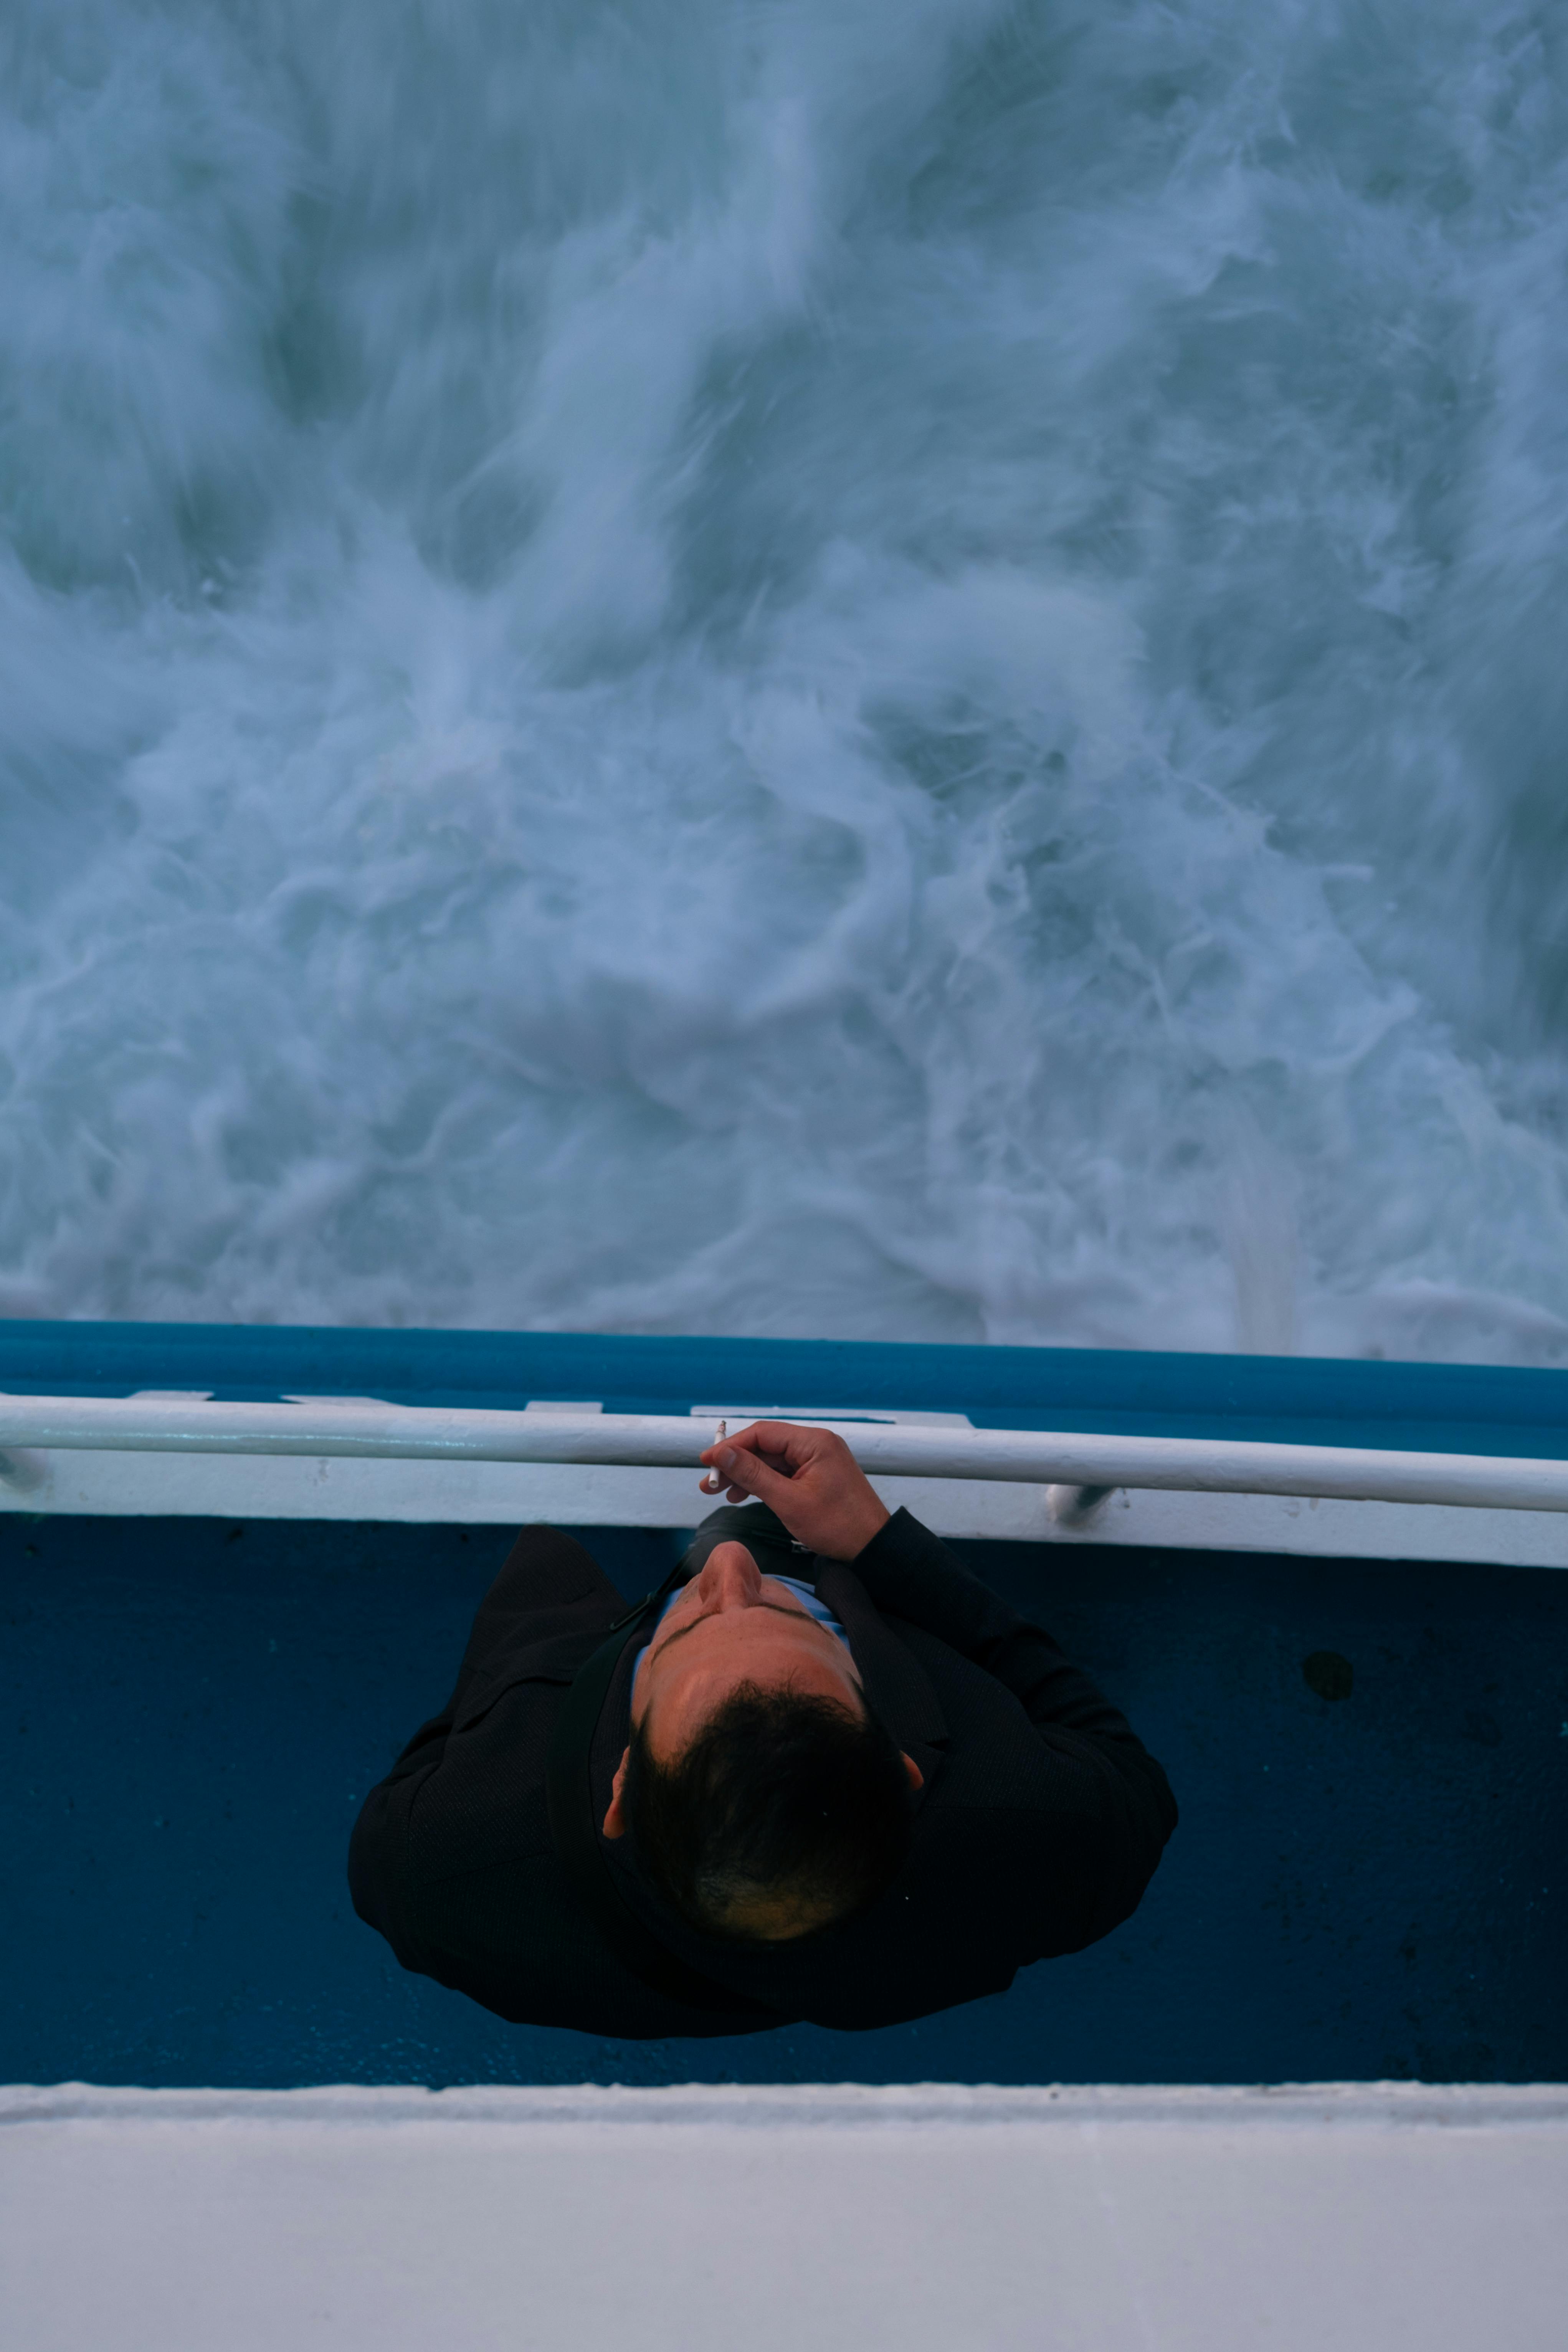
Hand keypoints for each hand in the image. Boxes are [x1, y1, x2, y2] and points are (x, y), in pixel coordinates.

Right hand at [697, 1421, 890, 1560]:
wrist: (872, 1547)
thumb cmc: (837, 1526)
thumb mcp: (788, 1502)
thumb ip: (753, 1475)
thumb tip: (722, 1455)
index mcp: (814, 1442)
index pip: (762, 1433)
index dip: (730, 1446)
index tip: (706, 1462)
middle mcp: (816, 1444)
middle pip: (765, 1445)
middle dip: (735, 1463)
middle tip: (708, 1483)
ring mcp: (817, 1459)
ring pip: (771, 1460)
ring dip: (745, 1474)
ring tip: (720, 1493)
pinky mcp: (816, 1475)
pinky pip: (783, 1471)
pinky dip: (762, 1482)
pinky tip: (743, 1495)